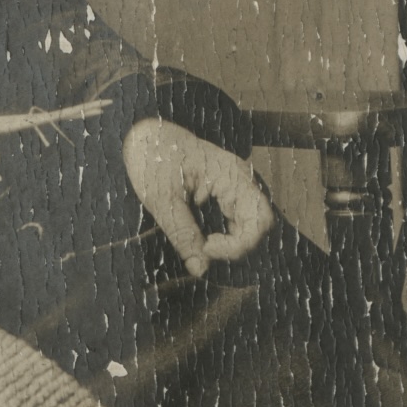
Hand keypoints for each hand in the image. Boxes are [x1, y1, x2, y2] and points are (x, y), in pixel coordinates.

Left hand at [121, 117, 273, 278]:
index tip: (206, 248)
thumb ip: (182, 234)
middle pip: (260, 227)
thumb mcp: (162, 198)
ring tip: (202, 246)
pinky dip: (226, 238)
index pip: (260, 221)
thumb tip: (200, 270)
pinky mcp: (229, 196)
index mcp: (233, 176)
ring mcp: (238, 189)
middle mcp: (243, 182)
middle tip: (201, 250)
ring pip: (251, 228)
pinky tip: (204, 241)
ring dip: (232, 245)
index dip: (238, 246)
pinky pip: (239, 224)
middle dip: (236, 248)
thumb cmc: (153, 159)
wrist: (146, 137)